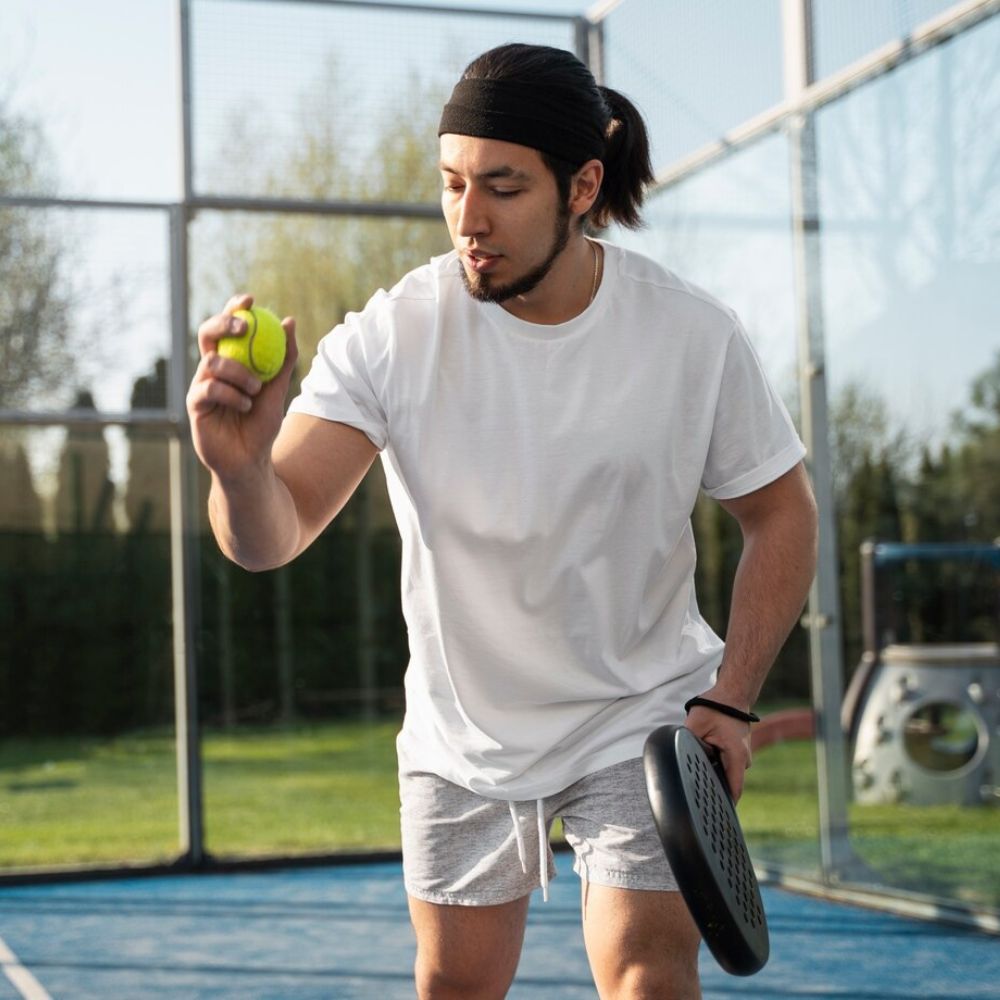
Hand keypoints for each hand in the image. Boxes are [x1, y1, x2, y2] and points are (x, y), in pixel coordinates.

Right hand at [186, 293, 297, 481]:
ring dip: (240, 373)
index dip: (233, 309)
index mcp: (230, 361)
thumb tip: (289, 321)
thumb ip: (284, 358)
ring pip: (214, 361)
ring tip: (255, 391)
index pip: (226, 327)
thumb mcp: (279, 389)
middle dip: (224, 323)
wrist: (250, 459)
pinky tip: (245, 406)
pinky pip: (210, 387)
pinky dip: (232, 394)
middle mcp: (211, 369)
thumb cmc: (262, 425)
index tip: (250, 300)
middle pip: (207, 333)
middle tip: (245, 326)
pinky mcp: (194, 404)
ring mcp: (200, 385)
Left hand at [683, 695, 752, 800]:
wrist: (732, 695)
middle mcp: (744, 759)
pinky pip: (727, 766)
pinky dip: (716, 767)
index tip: (714, 818)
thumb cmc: (715, 708)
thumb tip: (683, 761)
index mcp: (737, 756)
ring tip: (696, 785)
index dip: (724, 806)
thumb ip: (689, 745)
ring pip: (726, 774)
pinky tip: (703, 767)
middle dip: (713, 791)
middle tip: (697, 804)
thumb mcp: (695, 725)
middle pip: (728, 784)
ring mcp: (743, 756)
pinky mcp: (738, 752)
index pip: (733, 790)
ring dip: (713, 776)